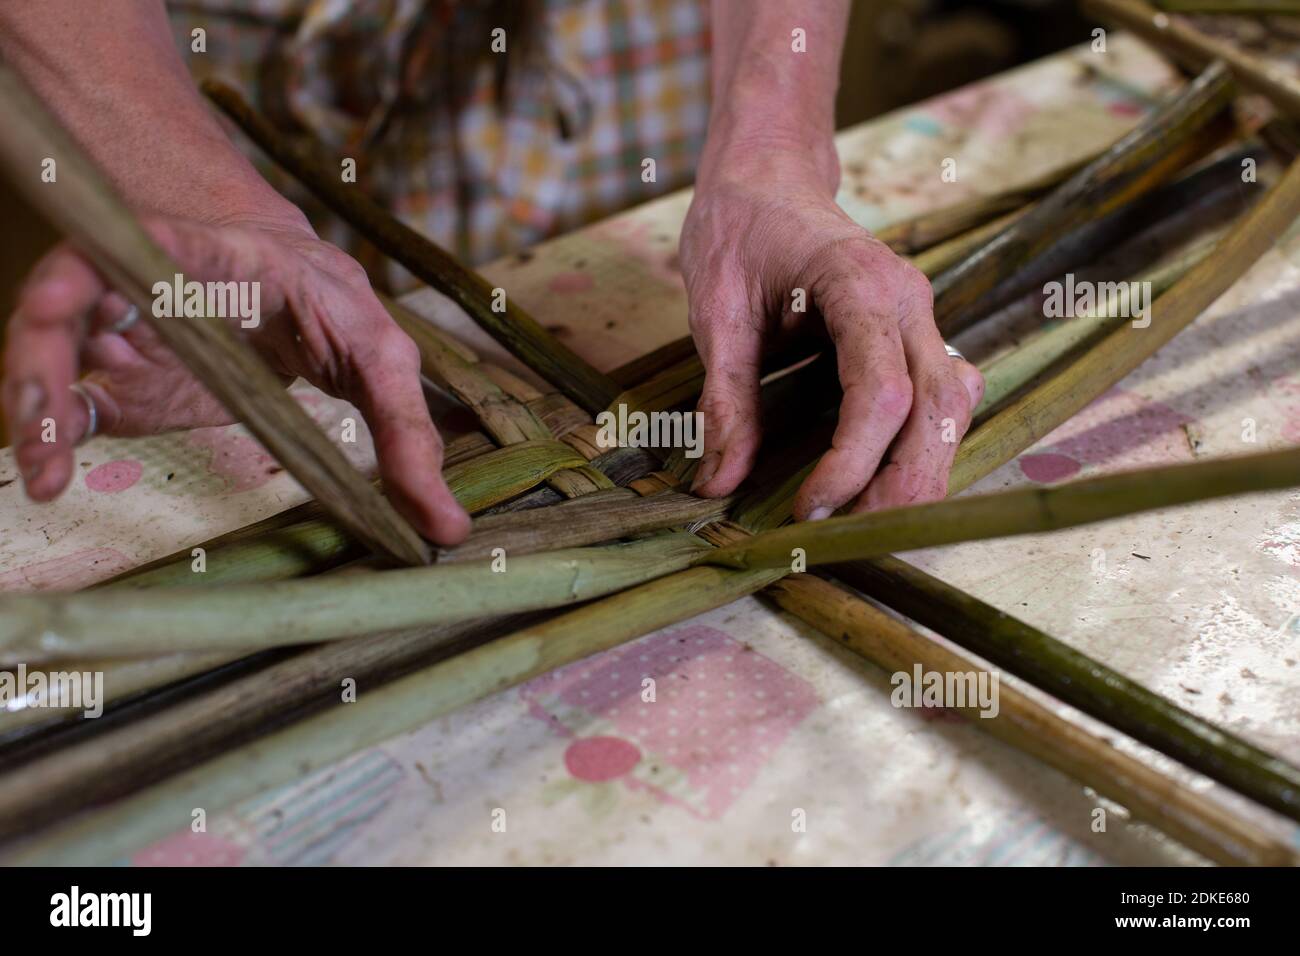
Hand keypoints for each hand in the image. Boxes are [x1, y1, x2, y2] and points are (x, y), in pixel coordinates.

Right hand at [2, 214, 470, 544]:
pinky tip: (53, 474)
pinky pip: (75, 403)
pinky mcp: (124, 382)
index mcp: (218, 258)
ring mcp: (130, 333)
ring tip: (44, 474)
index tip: (64, 302)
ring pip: (54, 354)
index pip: (141, 247)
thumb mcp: (385, 359)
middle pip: (69, 301)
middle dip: (41, 356)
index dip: (95, 269)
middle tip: (43, 421)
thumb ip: (410, 435)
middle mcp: (154, 286)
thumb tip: (447, 528)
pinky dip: (57, 435)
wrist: (295, 283)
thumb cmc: (335, 307)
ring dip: (38, 406)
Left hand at [681, 147, 983, 519]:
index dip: (852, 463)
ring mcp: (922, 317)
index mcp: (859, 284)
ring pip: (953, 411)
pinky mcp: (916, 336)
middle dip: (899, 487)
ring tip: (866, 525)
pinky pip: (945, 401)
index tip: (808, 508)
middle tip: (844, 539)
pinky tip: (886, 484)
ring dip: (921, 475)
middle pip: (936, 412)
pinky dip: (925, 449)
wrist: (768, 176)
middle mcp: (909, 302)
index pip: (880, 392)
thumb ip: (725, 399)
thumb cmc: (738, 228)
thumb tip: (718, 483)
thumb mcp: (715, 310)